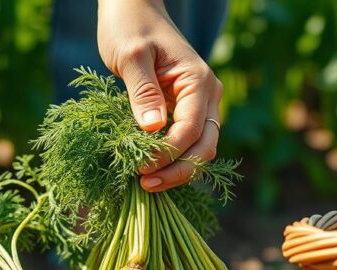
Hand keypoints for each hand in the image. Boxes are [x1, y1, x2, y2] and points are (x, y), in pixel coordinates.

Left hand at [97, 0, 222, 191]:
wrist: (133, 9)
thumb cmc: (130, 26)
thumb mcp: (131, 56)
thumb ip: (142, 92)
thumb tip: (153, 130)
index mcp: (199, 81)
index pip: (191, 130)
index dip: (168, 155)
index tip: (140, 168)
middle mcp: (207, 95)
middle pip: (204, 147)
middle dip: (178, 171)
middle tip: (145, 185)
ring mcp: (199, 105)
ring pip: (198, 149)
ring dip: (175, 169)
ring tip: (145, 183)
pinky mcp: (184, 111)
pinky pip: (185, 143)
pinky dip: (170, 159)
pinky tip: (148, 169)